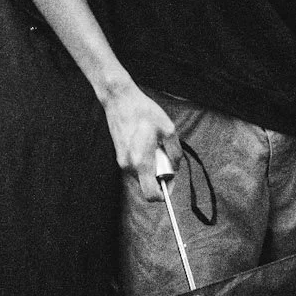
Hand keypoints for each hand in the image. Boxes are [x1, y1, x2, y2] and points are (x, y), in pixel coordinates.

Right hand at [102, 83, 179, 202]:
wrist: (120, 100)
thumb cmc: (144, 112)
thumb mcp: (168, 130)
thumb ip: (175, 152)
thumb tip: (175, 167)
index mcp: (141, 162)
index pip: (151, 194)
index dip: (164, 194)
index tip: (170, 182)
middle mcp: (129, 166)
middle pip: (147, 186)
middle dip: (159, 177)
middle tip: (166, 159)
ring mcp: (122, 161)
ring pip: (141, 176)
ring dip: (151, 169)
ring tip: (156, 148)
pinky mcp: (119, 156)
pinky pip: (135, 167)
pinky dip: (144, 162)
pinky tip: (147, 144)